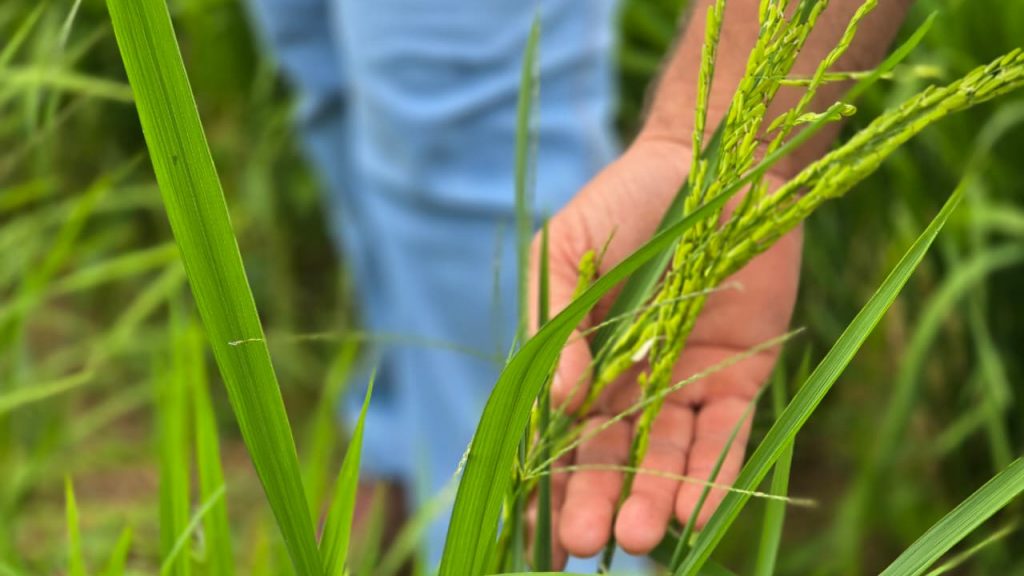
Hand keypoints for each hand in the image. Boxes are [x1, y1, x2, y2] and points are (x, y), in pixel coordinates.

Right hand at [528, 135, 801, 566]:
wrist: (712, 160)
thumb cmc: (625, 203)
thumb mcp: (567, 255)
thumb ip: (556, 328)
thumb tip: (555, 403)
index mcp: (582, 359)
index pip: (561, 433)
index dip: (549, 480)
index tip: (537, 531)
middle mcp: (633, 381)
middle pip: (613, 456)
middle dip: (598, 501)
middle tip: (587, 543)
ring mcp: (687, 381)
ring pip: (668, 455)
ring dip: (655, 497)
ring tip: (641, 536)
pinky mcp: (741, 373)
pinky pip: (727, 433)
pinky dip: (714, 472)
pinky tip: (696, 510)